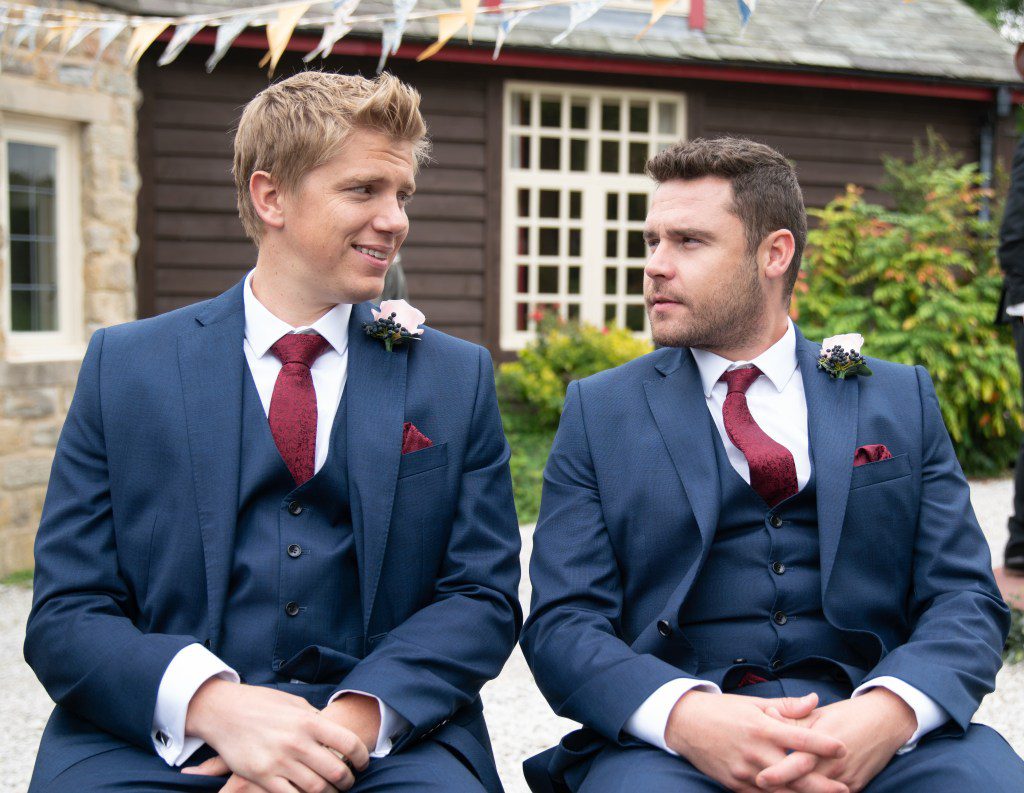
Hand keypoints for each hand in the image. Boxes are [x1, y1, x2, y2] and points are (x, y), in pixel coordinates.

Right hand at [180, 678, 369, 792]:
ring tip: (332, 791)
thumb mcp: (294, 703)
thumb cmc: (262, 704)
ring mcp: (279, 762)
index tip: (363, 763)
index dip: (361, 757)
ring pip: (316, 789)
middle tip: (349, 781)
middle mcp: (297, 742)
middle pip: (336, 771)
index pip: (348, 743)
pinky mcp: (262, 777)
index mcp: (308, 721)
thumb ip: (315, 718)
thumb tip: (335, 733)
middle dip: (348, 780)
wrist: (224, 711)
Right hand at [665, 691, 848, 792]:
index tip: (843, 748)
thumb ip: (786, 707)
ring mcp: (744, 772)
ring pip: (780, 791)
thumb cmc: (722, 710)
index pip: (798, 739)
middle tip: (845, 790)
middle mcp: (754, 752)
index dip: (823, 744)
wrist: (685, 724)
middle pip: (795, 774)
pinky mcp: (734, 784)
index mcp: (761, 727)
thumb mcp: (753, 703)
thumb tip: (814, 701)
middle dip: (822, 785)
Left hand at [756, 689, 916, 792]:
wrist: (885, 722)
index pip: (800, 763)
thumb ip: (793, 718)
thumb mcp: (820, 714)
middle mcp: (836, 764)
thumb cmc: (847, 715)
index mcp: (824, 743)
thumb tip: (768, 714)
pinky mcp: (856, 786)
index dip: (780, 773)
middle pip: (807, 785)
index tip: (760, 778)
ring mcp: (847, 779)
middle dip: (784, 789)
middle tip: (760, 787)